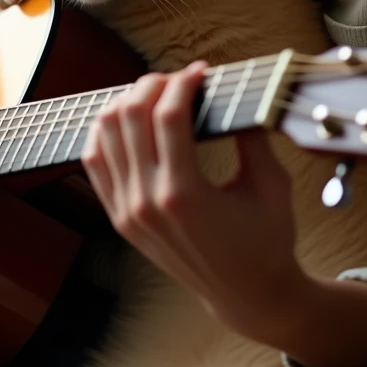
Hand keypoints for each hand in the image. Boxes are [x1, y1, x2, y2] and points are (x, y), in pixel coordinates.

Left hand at [81, 61, 309, 345]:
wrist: (247, 294)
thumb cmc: (266, 240)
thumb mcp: (272, 183)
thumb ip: (253, 134)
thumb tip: (239, 93)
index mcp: (184, 194)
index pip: (169, 116)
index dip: (183, 82)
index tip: (201, 71)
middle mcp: (146, 203)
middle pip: (131, 117)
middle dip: (153, 85)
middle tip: (177, 79)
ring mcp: (128, 213)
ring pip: (104, 135)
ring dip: (127, 103)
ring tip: (155, 95)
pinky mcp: (120, 219)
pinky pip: (95, 163)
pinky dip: (106, 133)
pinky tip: (130, 121)